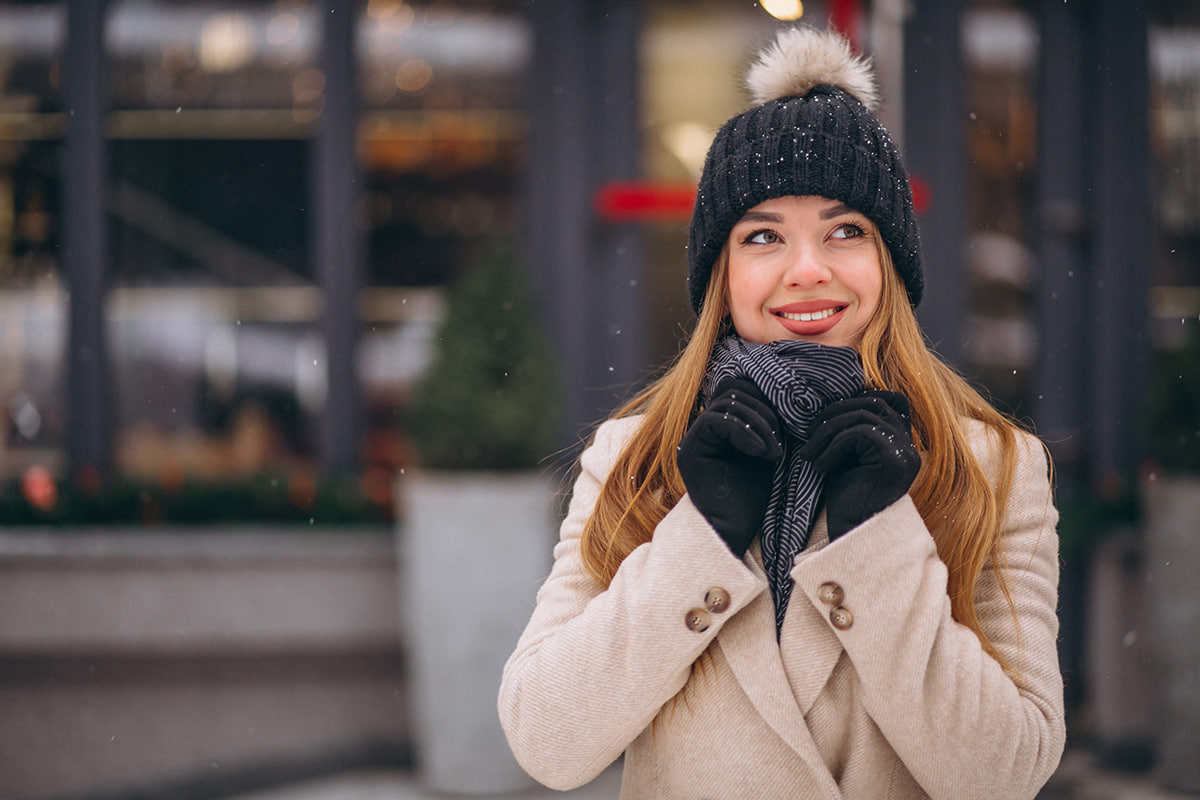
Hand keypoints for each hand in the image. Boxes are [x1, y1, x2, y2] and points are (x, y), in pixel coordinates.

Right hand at [677, 379, 782, 556]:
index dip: (764, 400)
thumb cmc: (752, 498)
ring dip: (758, 424)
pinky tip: (762, 454)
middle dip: (763, 411)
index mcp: (717, 429)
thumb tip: (779, 393)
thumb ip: (764, 425)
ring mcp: (692, 439)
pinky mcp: (689, 451)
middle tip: (779, 442)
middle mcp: (700, 431)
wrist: (735, 532)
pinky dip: (745, 433)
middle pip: (732, 392)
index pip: (737, 391)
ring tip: (773, 452)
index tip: (784, 428)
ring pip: (726, 404)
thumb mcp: (763, 452)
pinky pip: (715, 421)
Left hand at [798, 390, 920, 539]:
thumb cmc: (847, 497)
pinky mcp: (894, 460)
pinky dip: (833, 447)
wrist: (851, 534)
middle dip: (834, 414)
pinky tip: (820, 467)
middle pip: (873, 404)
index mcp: (903, 443)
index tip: (828, 417)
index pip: (893, 399)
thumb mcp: (847, 455)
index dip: (860, 398)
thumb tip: (832, 399)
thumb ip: (850, 428)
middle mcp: (910, 446)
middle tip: (809, 436)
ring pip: (863, 416)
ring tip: (810, 453)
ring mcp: (905, 453)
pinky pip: (858, 434)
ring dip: (828, 431)